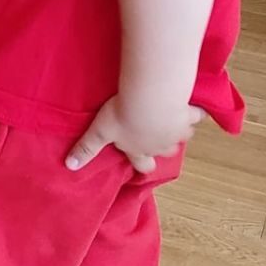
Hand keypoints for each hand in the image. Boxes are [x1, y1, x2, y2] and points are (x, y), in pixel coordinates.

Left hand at [66, 95, 203, 175]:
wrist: (149, 99)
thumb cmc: (121, 116)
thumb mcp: (99, 132)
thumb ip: (86, 149)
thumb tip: (69, 166)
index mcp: (139, 150)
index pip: (143, 165)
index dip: (144, 165)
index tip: (144, 163)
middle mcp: (161, 145)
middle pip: (167, 152)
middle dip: (163, 146)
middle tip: (158, 135)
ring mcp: (177, 131)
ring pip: (183, 136)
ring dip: (179, 129)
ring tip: (172, 118)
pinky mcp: (189, 114)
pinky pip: (197, 115)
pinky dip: (195, 111)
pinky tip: (192, 104)